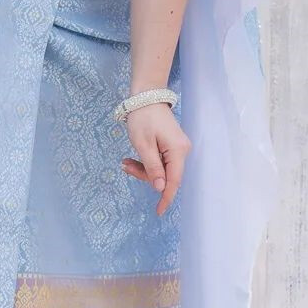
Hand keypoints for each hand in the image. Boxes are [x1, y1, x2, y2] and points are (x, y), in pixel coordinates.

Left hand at [120, 101, 189, 217]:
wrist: (147, 95)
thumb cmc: (143, 117)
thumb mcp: (143, 144)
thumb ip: (152, 167)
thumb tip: (161, 188)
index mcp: (178, 151)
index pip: (174, 181)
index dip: (166, 197)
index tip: (158, 211)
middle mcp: (182, 150)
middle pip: (166, 175)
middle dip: (145, 175)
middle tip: (125, 166)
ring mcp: (177, 148)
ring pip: (162, 169)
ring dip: (143, 169)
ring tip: (125, 162)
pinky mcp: (171, 145)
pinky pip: (161, 161)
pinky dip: (147, 162)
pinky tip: (132, 158)